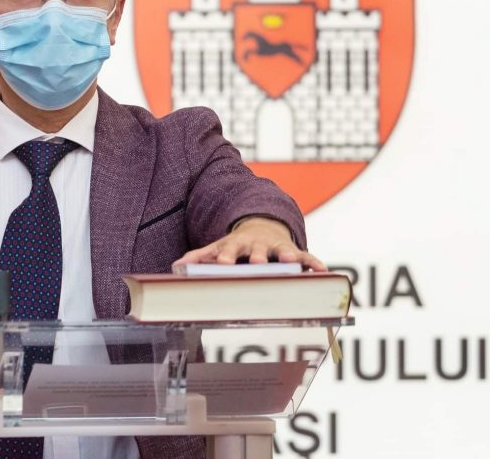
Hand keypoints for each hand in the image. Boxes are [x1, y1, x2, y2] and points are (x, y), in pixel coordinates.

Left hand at [174, 217, 326, 270]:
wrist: (261, 226)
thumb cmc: (236, 245)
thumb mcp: (217, 248)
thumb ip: (199, 257)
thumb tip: (177, 266)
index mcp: (237, 244)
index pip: (230, 250)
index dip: (227, 257)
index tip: (223, 264)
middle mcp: (258, 244)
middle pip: (257, 250)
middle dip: (258, 256)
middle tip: (258, 263)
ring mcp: (276, 247)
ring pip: (283, 251)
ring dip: (287, 257)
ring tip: (291, 263)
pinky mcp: (294, 251)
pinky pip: (307, 257)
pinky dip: (314, 263)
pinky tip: (323, 272)